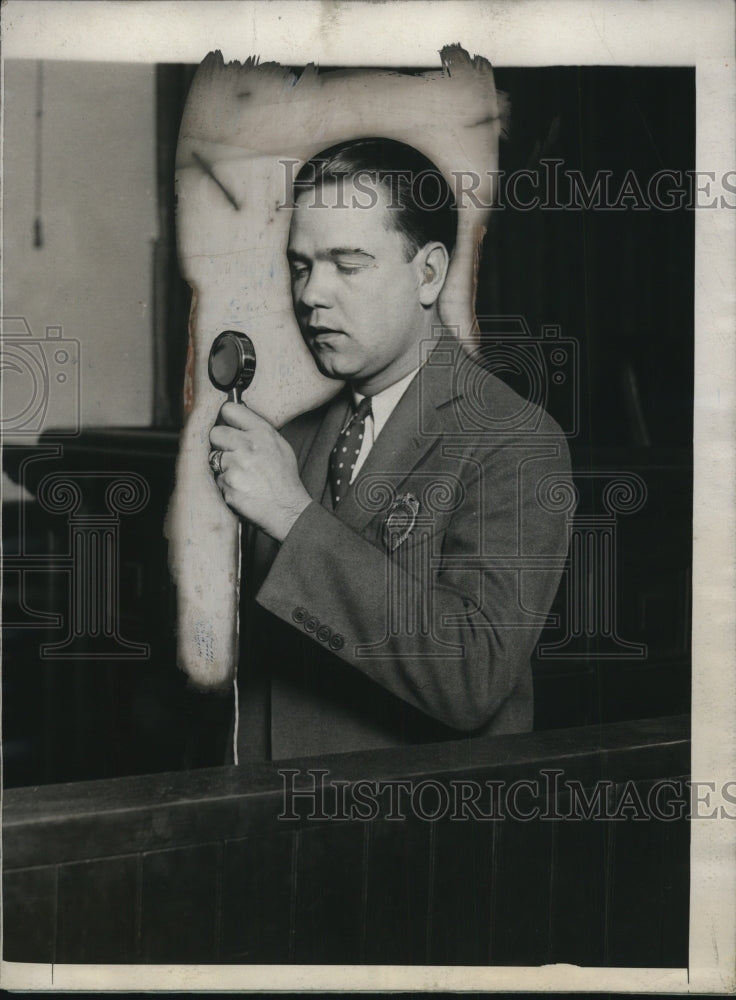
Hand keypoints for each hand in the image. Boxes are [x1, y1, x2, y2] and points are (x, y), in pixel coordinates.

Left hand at [209, 402, 311, 541]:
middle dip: (220, 443)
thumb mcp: (280, 446)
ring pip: (213, 457)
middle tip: (231, 454)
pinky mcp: (227, 484)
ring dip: (221, 466)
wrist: (287, 509)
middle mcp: (248, 445)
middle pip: (215, 433)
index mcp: (262, 433)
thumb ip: (258, 431)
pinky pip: (216, 479)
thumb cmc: (284, 479)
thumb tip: (236, 421)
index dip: (226, 418)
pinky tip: (239, 487)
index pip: (229, 410)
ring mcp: (235, 465)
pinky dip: (224, 484)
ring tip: (239, 474)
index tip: (227, 425)